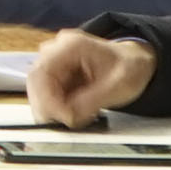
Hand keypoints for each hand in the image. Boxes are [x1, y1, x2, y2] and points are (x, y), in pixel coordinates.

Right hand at [27, 30, 157, 127]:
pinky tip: (72, 112)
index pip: (42, 73)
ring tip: (74, 118)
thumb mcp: (117, 86)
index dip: (46, 99)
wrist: (135, 62)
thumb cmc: (129, 67)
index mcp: (70, 46)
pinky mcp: (55, 74)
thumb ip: (90, 101)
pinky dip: (56, 108)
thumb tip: (68, 117)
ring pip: (37, 90)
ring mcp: (53, 62)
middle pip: (35, 82)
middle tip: (66, 123)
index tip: (62, 117)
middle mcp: (56, 50)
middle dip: (47, 107)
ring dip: (51, 109)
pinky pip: (45, 94)